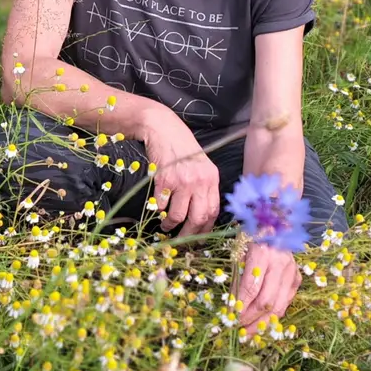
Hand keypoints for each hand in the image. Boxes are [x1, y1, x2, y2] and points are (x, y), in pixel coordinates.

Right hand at [140, 111, 219, 236]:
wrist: (164, 129)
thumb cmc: (182, 148)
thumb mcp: (201, 165)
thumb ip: (204, 186)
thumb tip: (201, 215)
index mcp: (212, 178)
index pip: (214, 210)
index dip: (206, 228)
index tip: (198, 237)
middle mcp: (200, 181)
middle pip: (199, 218)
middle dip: (189, 234)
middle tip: (181, 241)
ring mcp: (182, 181)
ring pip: (178, 216)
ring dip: (170, 225)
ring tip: (166, 226)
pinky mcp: (164, 180)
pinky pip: (161, 205)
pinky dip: (158, 211)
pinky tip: (157, 208)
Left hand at [234, 243, 301, 335]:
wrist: (276, 225)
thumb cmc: (252, 237)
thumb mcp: (239, 252)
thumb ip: (237, 280)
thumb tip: (232, 307)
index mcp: (263, 253)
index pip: (251, 288)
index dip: (240, 306)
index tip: (230, 318)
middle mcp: (281, 263)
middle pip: (266, 300)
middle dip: (250, 318)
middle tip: (238, 328)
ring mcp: (292, 271)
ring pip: (279, 306)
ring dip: (262, 323)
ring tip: (249, 333)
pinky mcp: (297, 278)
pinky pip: (286, 302)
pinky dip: (273, 315)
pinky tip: (262, 322)